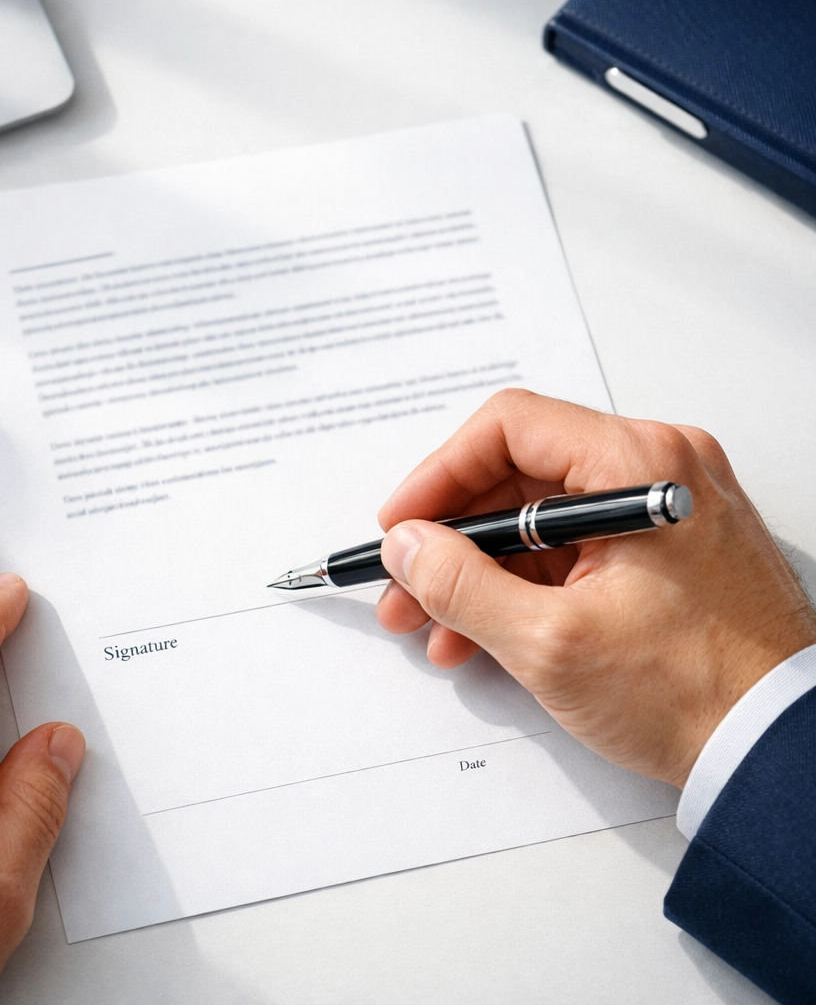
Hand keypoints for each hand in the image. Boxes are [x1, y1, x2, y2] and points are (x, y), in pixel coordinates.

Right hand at [376, 390, 815, 787]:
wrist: (779, 752)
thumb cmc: (698, 695)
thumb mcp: (552, 642)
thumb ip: (462, 585)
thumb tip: (407, 547)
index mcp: (640, 464)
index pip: (509, 428)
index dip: (439, 476)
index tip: (402, 525)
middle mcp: (656, 470)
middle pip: (518, 475)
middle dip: (450, 537)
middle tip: (406, 585)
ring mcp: (660, 511)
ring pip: (538, 519)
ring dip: (479, 569)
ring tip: (435, 625)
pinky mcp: (660, 552)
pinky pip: (570, 550)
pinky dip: (522, 585)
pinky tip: (483, 633)